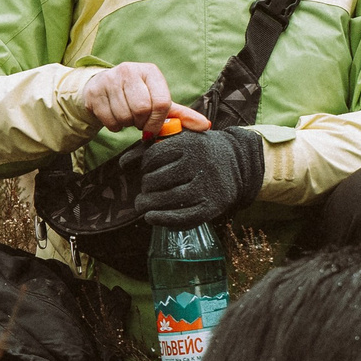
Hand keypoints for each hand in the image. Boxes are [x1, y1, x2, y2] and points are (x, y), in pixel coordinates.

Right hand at [79, 63, 210, 138]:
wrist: (101, 88)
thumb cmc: (136, 95)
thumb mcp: (159, 101)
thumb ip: (181, 114)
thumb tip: (205, 125)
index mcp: (150, 71)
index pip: (162, 102)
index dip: (159, 120)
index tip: (154, 125)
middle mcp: (130, 70)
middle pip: (142, 109)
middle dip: (141, 122)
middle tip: (138, 120)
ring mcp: (110, 79)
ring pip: (125, 116)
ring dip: (127, 124)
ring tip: (127, 116)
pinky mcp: (94, 92)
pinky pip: (109, 120)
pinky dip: (114, 126)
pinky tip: (114, 116)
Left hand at [135, 126, 265, 230]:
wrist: (237, 162)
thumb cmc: (200, 150)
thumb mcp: (180, 140)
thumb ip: (150, 148)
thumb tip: (123, 164)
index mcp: (190, 144)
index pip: (153, 157)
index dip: (144, 166)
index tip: (146, 170)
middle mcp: (199, 164)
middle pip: (157, 180)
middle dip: (145, 187)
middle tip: (144, 190)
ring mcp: (206, 186)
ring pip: (167, 199)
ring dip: (148, 205)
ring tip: (143, 205)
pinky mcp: (212, 206)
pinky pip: (182, 218)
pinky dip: (162, 220)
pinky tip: (151, 217)